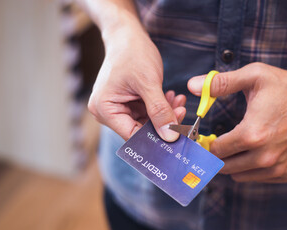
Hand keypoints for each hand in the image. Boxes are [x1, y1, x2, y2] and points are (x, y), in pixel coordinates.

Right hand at [88, 24, 185, 140]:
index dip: (155, 138)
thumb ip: (159, 111)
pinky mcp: (128, 103)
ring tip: (178, 102)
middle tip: (181, 112)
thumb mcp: (148, 83)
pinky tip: (171, 97)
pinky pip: (147, 112)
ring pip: (146, 122)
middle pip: (140, 130)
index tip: (177, 136)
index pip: (132, 135)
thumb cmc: (131, 53)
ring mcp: (118, 107)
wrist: (127, 35)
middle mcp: (108, 112)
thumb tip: (170, 137)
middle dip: (163, 123)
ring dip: (164, 114)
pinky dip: (160, 106)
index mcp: (104, 109)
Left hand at [188, 63, 286, 182]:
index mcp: (252, 134)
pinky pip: (257, 178)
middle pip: (224, 167)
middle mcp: (265, 156)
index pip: (215, 150)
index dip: (207, 143)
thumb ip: (219, 83)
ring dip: (233, 163)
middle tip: (220, 141)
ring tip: (239, 144)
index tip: (207, 137)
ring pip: (239, 175)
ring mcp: (278, 168)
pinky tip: (257, 150)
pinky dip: (251, 168)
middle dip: (217, 155)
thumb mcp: (254, 76)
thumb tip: (191, 85)